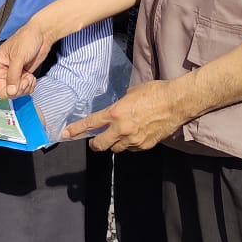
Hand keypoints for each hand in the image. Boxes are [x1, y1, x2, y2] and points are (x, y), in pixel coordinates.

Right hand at [0, 21, 52, 108]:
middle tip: (23, 80)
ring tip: (28, 76)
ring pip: (14, 93)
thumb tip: (11, 92)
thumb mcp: (18, 56)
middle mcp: (1, 71)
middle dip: (14, 89)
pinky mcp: (22, 77)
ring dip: (24, 87)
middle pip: (2, 92)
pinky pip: (23, 91)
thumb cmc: (27, 39)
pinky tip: (32, 77)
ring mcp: (12, 76)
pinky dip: (29, 86)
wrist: (42, 34)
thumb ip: (13, 75)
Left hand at [62, 79, 184, 151]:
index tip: (66, 134)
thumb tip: (115, 111)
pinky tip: (134, 137)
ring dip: (113, 144)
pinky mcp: (144, 145)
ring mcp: (133, 139)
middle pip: (100, 144)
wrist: (175, 102)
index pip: (90, 124)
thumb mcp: (131, 93)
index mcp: (115, 113)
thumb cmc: (155, 92)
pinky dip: (129, 145)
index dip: (76, 130)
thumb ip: (120, 105)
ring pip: (116, 149)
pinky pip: (131, 149)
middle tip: (94, 141)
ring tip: (118, 137)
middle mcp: (121, 129)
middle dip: (95, 144)